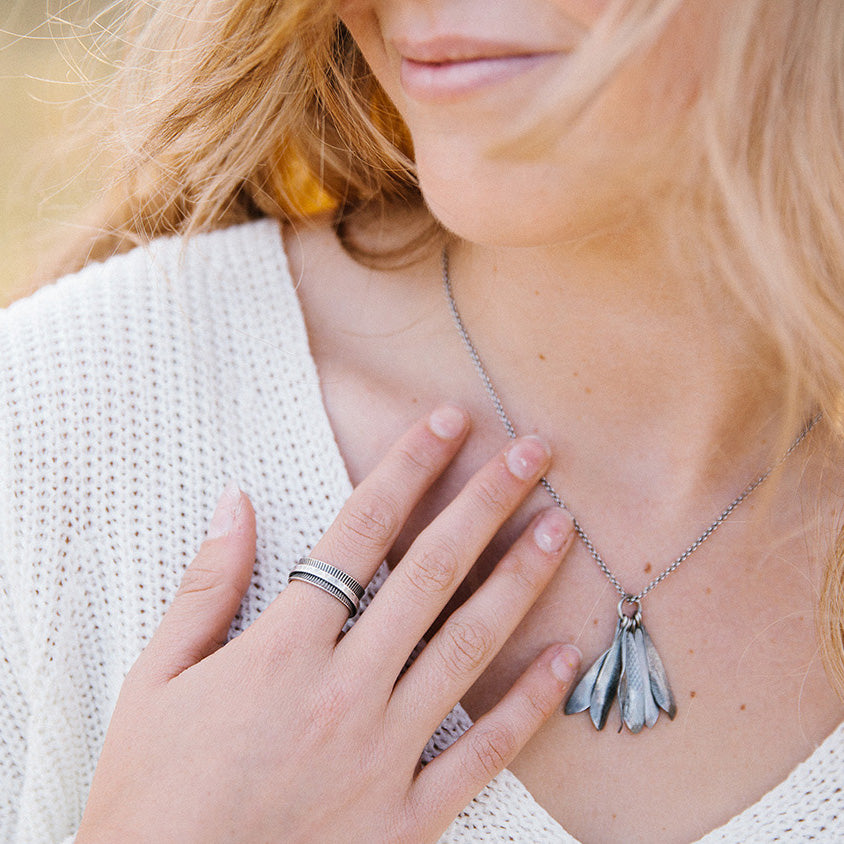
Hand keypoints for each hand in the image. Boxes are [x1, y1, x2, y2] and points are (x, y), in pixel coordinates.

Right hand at [75, 405, 578, 843]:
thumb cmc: (151, 793)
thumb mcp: (156, 681)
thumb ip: (205, 586)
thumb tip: (236, 504)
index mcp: (281, 650)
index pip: (359, 532)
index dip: (407, 468)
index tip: (448, 423)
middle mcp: (343, 690)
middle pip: (429, 573)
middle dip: (484, 502)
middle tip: (533, 454)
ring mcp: (382, 754)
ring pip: (468, 646)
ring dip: (520, 580)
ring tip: (560, 528)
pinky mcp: (407, 819)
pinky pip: (484, 751)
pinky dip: (532, 703)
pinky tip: (568, 657)